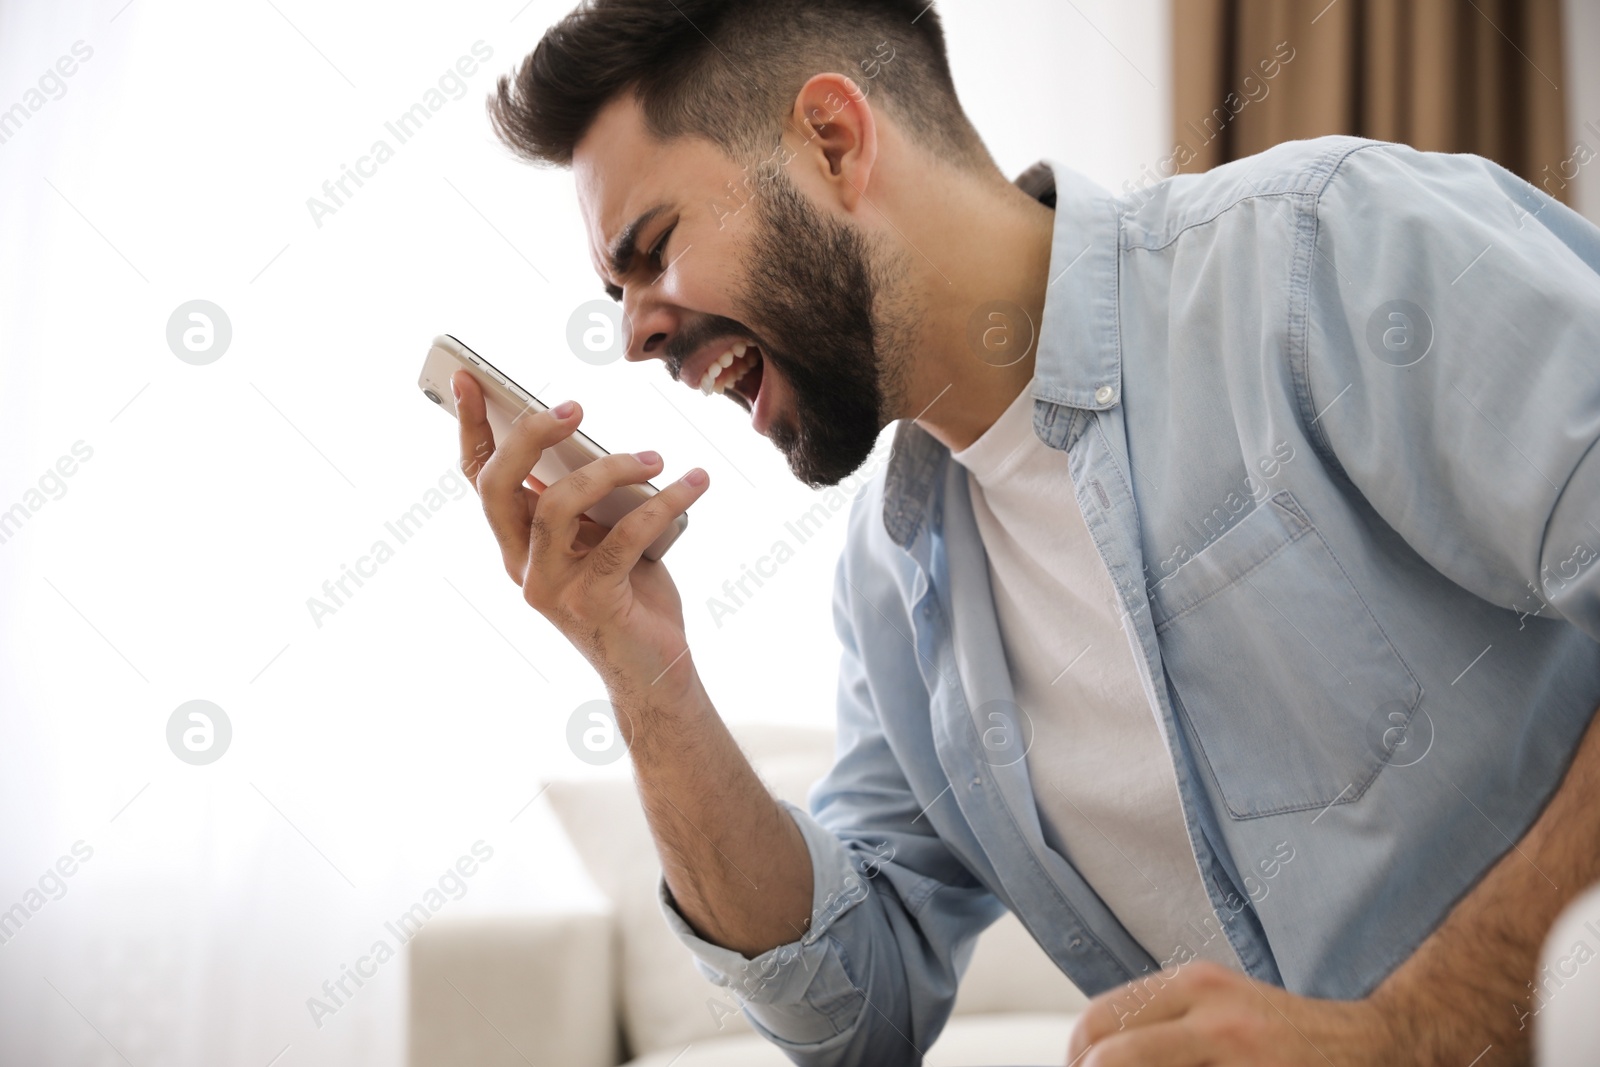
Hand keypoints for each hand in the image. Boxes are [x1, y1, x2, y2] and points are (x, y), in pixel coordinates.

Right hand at [453, 370, 708, 706]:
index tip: (468, 377)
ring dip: (610, 469)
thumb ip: (587, 498)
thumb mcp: (601, 536)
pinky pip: (624, 537)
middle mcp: (522, 565)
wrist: (653, 670)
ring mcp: (552, 586)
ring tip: (654, 457)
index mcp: (518, 544)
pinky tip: (694, 483)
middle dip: (531, 435)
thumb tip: (591, 440)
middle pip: (499, 486)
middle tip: (575, 408)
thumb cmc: (630, 595)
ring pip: (558, 505)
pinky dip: (664, 502)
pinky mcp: (593, 601)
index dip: (471, 427)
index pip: (480, 479)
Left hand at [1064, 960, 1390, 1065]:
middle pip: (1109, 1057)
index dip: (1077, 1059)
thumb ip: (1165, 1025)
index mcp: (1195, 985)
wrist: (1383, 1048)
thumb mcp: (1222, 1011)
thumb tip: (1096, 1056)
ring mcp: (1238, 1056)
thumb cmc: (1291, 1041)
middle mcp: (1212, 1014)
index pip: (1100, 1021)